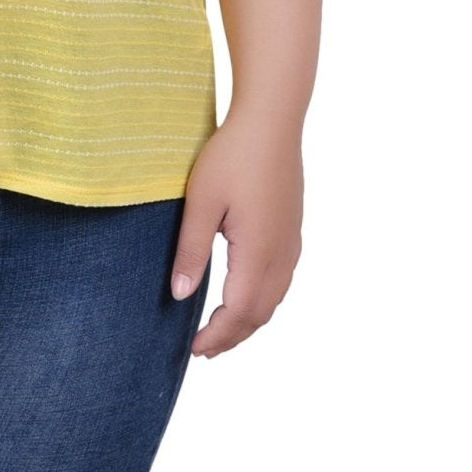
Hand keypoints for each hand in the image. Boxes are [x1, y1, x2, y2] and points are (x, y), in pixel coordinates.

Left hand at [170, 110, 303, 357]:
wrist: (272, 121)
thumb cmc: (232, 156)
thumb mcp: (200, 202)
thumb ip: (190, 251)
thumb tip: (179, 295)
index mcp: (258, 252)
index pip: (238, 312)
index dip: (217, 336)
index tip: (194, 349)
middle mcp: (281, 255)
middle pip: (260, 313)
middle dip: (232, 335)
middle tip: (204, 348)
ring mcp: (291, 243)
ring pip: (274, 299)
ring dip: (248, 320)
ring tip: (221, 328)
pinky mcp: (292, 230)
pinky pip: (281, 280)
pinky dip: (261, 299)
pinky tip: (244, 293)